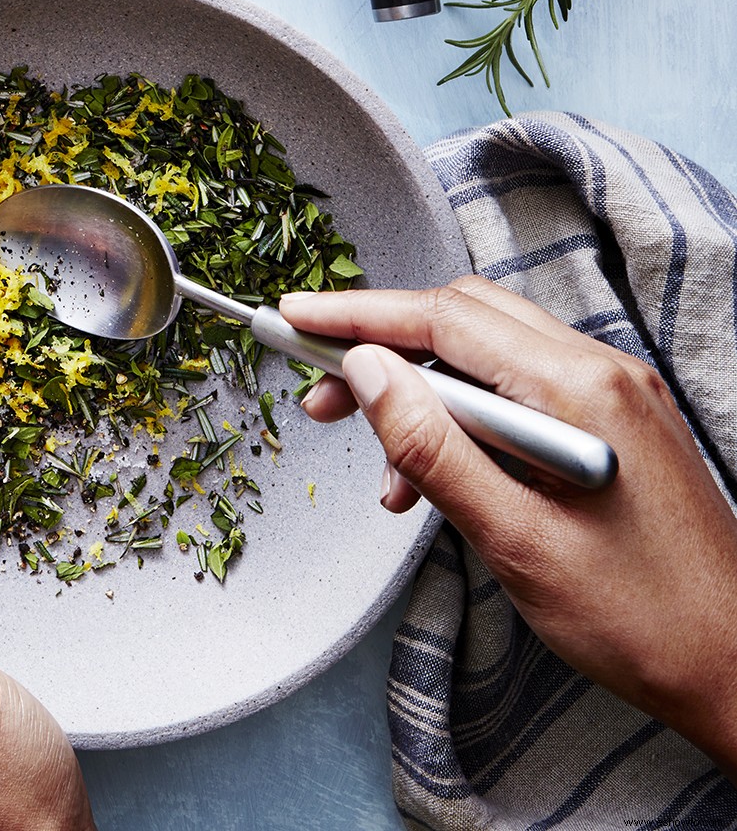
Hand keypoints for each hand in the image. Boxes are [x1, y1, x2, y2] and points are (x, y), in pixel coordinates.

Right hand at [283, 276, 736, 777]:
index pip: (444, 318)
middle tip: (320, 398)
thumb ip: (436, 448)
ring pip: (486, 355)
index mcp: (578, 389)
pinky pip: (519, 393)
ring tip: (378, 465)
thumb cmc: (643, 621)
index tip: (291, 317)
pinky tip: (436, 485)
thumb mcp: (517, 541)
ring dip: (422, 393)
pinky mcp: (614, 425)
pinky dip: (465, 422)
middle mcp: (600, 371)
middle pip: (463, 320)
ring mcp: (612, 395)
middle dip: (382, 348)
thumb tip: (370, 370)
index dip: (358, 314)